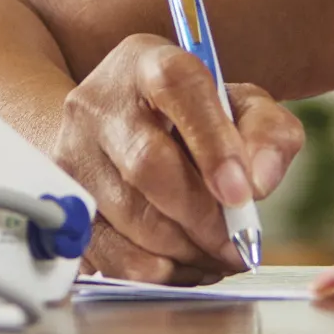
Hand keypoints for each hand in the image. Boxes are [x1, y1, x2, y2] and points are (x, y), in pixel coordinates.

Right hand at [50, 35, 303, 282]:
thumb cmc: (191, 119)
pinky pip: (104, 251)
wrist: (118, 128)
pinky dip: (152, 270)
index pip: (178, 88)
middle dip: (202, 215)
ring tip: (214, 254)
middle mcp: (100, 101)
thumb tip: (257, 182)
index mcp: (149, 63)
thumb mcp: (242, 109)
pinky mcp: (64, 202)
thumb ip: (269, 134)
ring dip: (182, 248)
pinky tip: (180, 264)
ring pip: (127, 215)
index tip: (242, 193)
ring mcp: (72, 151)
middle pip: (147, 163)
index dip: (213, 143)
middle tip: (235, 242)